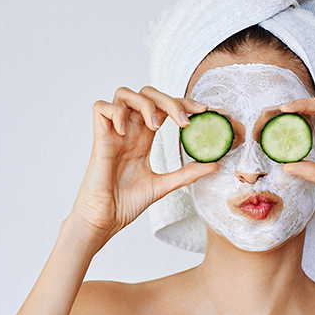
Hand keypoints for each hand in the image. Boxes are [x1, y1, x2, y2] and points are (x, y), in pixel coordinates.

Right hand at [69, 86, 218, 245]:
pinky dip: (116, 112)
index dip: (182, 103)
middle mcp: (130, 131)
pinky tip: (125, 131)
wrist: (104, 220)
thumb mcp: (164, 185)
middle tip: (183, 121)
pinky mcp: (99, 139)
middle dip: (169, 100)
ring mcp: (114, 133)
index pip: (163, 107)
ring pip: (124, 94)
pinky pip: (101, 108)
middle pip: (147, 94)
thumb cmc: (125, 203)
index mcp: (143, 138)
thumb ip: (187, 173)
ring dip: (145, 103)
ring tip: (155, 125)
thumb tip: (215, 165)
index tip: (202, 110)